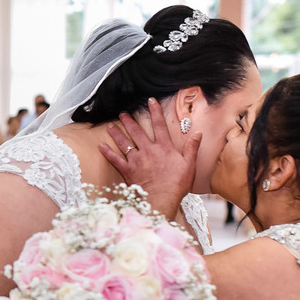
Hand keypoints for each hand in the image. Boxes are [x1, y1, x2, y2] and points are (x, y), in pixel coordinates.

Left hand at [99, 97, 199, 217]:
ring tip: (110, 125)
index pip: (159, 125)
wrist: (161, 199)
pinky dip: (107, 153)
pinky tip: (101, 146)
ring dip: (117, 133)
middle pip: (137, 132)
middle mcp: (148, 150)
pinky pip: (115, 160)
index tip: (150, 101)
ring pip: (125, 143)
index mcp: (164, 148)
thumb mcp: (189, 165)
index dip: (155, 111)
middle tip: (123, 112)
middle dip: (130, 121)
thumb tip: (198, 133)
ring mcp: (136, 160)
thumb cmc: (176, 184)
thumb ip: (192, 148)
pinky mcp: (128, 171)